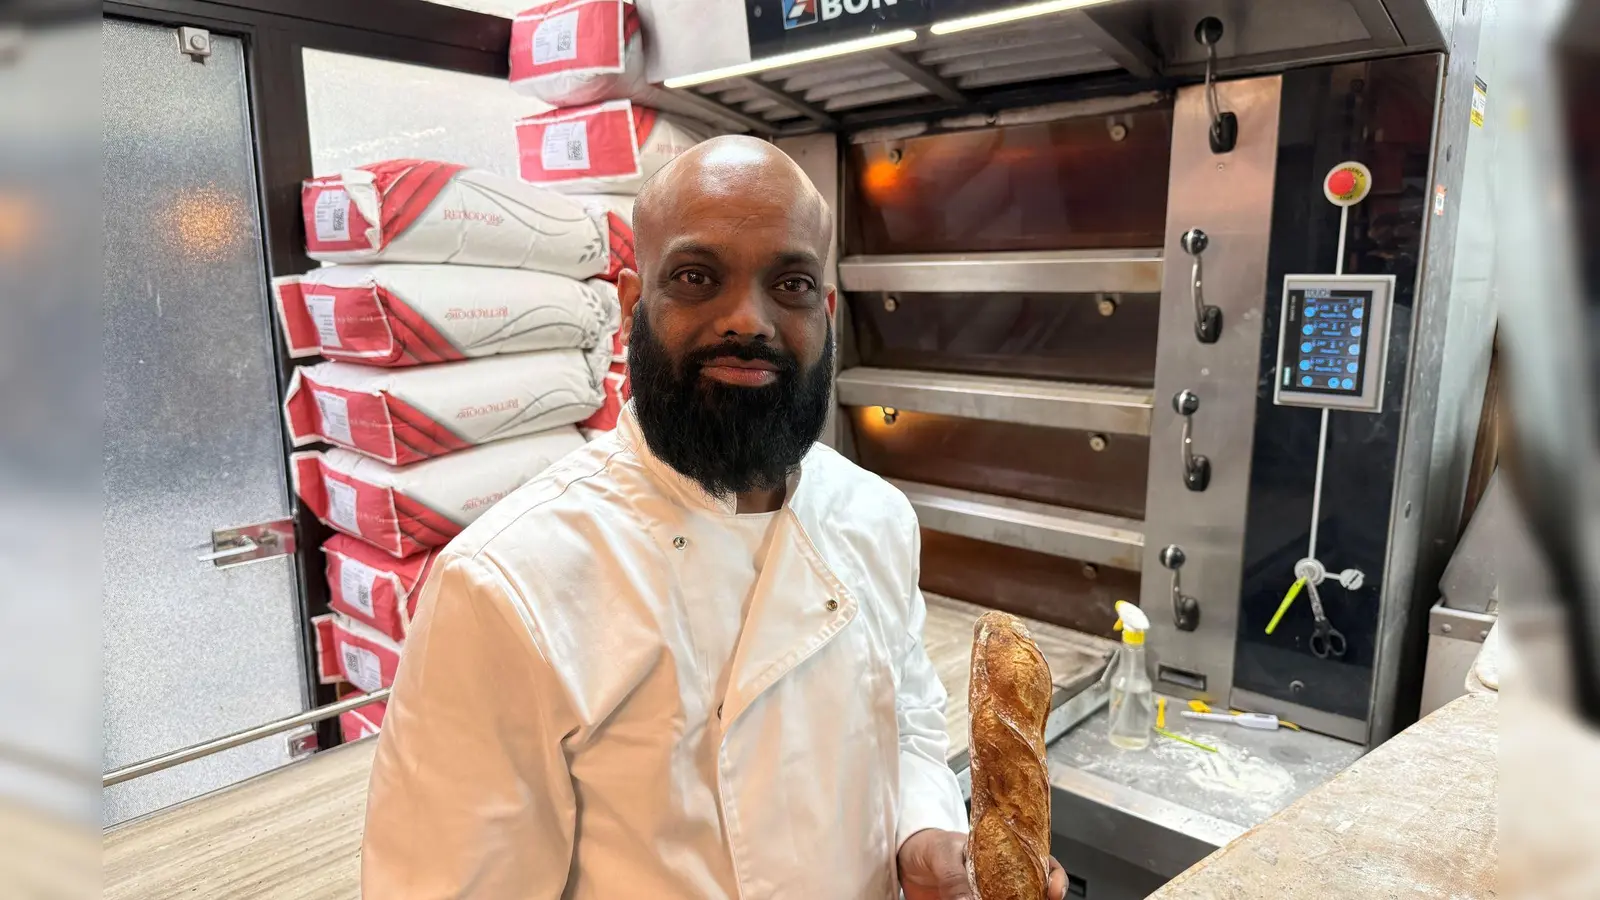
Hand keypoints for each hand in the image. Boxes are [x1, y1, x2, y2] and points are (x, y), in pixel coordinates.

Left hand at [898, 828, 1067, 898]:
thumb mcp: (942, 855)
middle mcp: (1002, 877)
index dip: (1054, 876)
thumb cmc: (927, 845)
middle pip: (1034, 892)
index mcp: (1003, 852)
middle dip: (1039, 899)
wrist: (903, 860)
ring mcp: (989, 896)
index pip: (1041, 861)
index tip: (1053, 890)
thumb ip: (956, 878)